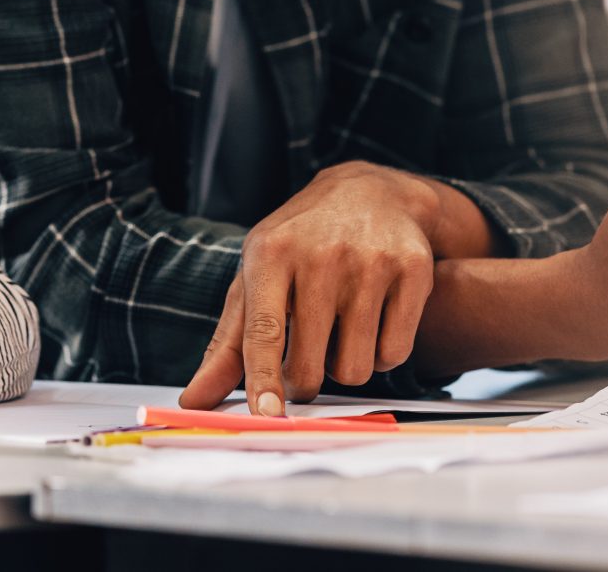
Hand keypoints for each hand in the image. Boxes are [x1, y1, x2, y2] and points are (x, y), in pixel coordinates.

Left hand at [177, 161, 443, 413]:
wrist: (371, 192)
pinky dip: (382, 353)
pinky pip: (395, 352)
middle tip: (306, 357)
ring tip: (340, 330)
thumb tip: (195, 400)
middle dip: (306, 380)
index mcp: (271, 254)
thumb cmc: (301, 245)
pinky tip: (373, 321)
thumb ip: (227, 344)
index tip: (266, 415)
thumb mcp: (256, 277)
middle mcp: (321, 255)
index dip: (264, 378)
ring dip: (345, 366)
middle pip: (311, 366)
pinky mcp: (413, 270)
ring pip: (357, 368)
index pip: (263, 330)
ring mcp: (370, 262)